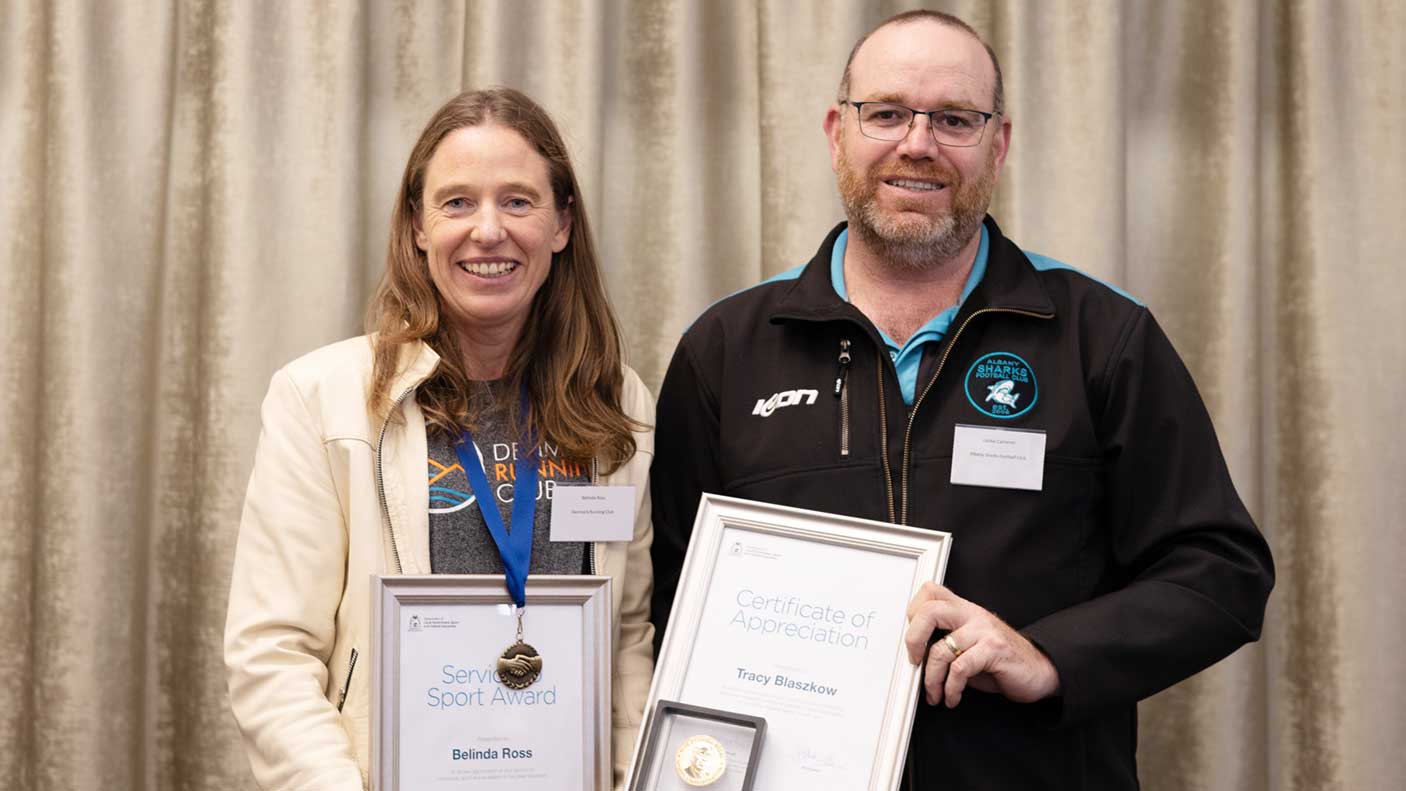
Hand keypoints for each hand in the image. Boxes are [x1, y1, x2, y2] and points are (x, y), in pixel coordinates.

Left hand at [904, 582, 1060, 707]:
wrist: (1040, 671)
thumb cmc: (1000, 661)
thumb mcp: (969, 646)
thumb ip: (945, 642)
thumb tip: (914, 655)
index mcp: (964, 609)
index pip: (930, 593)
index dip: (913, 612)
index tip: (912, 639)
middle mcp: (973, 615)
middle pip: (929, 611)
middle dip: (913, 640)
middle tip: (914, 662)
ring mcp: (985, 630)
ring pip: (941, 649)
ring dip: (932, 679)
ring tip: (935, 694)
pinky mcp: (994, 650)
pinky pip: (960, 669)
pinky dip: (951, 688)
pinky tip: (952, 697)